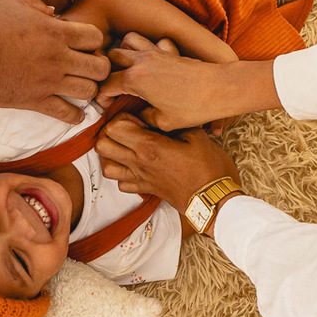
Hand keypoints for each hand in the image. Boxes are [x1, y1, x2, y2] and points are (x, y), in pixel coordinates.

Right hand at [0, 0, 109, 122]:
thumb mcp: (13, 3)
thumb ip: (37, 5)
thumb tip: (51, 11)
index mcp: (56, 32)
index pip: (96, 37)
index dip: (94, 39)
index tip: (85, 42)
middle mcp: (58, 58)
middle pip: (100, 67)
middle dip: (100, 66)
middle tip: (91, 66)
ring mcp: (49, 82)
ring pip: (89, 91)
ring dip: (89, 89)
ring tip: (83, 86)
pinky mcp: (37, 101)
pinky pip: (66, 114)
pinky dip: (75, 115)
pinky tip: (76, 113)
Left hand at [95, 114, 239, 214]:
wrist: (214, 199)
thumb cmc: (208, 167)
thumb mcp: (195, 135)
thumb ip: (172, 124)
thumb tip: (158, 117)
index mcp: (149, 146)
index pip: (114, 127)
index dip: (123, 118)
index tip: (139, 120)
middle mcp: (139, 163)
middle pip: (102, 145)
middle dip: (111, 133)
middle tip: (129, 130)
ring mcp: (140, 179)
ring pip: (106, 166)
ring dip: (112, 155)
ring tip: (127, 147)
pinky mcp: (145, 190)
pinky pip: (121, 183)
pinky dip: (123, 174)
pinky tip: (135, 165)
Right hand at [98, 33, 226, 129]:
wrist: (222, 89)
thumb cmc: (194, 107)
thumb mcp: (163, 122)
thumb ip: (142, 119)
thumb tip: (134, 117)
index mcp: (135, 79)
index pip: (105, 84)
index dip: (100, 97)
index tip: (104, 107)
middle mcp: (142, 61)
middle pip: (110, 57)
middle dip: (105, 71)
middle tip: (110, 87)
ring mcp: (156, 52)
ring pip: (128, 41)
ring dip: (122, 52)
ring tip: (125, 69)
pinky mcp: (170, 50)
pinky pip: (152, 41)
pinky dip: (147, 46)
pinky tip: (151, 61)